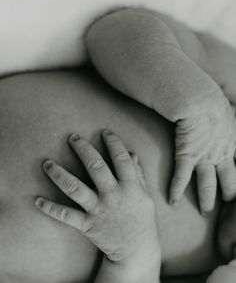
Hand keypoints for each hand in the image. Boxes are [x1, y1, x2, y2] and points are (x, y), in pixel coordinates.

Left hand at [35, 130, 159, 269]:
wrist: (136, 250)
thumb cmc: (142, 219)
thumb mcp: (145, 195)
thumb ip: (138, 174)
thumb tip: (132, 153)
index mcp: (130, 187)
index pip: (121, 158)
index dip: (113, 142)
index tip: (105, 132)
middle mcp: (113, 196)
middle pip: (96, 167)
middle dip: (83, 149)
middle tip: (72, 137)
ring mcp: (99, 210)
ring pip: (75, 188)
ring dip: (59, 174)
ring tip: (47, 163)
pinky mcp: (88, 225)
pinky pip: (67, 216)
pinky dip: (51, 208)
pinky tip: (38, 200)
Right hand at [169, 94, 235, 213]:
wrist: (199, 100)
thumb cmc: (212, 103)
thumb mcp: (229, 114)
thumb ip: (230, 124)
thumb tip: (230, 121)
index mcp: (233, 145)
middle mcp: (221, 155)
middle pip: (229, 182)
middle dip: (228, 195)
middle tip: (226, 205)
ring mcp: (204, 157)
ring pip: (207, 185)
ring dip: (206, 200)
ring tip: (204, 212)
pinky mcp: (187, 156)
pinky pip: (181, 177)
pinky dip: (176, 190)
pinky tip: (172, 201)